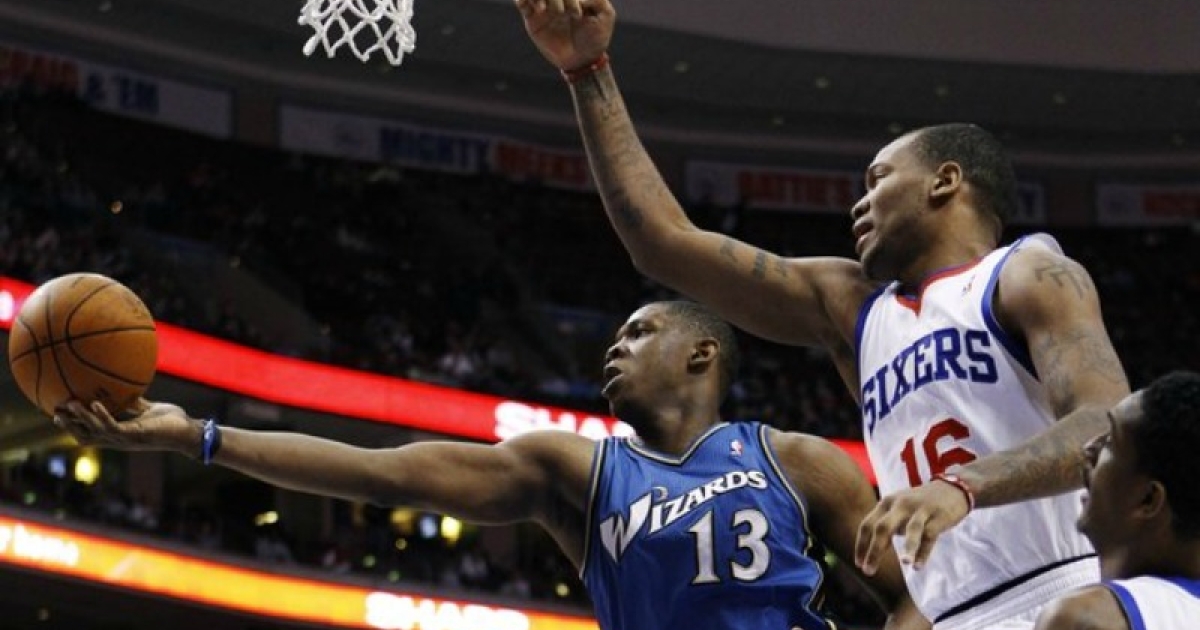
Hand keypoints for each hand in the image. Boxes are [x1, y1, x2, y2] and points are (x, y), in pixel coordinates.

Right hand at [53, 398, 195, 452]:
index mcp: (120, 434)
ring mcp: (126, 439)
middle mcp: (119, 440)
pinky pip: (114, 426)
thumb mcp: (150, 411)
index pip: (90, 433)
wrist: (189, 432)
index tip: (57, 414)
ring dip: (81, 418)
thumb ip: (136, 405)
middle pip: (85, 437)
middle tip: (54, 411)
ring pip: (95, 432)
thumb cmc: (172, 422)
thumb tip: (125, 391)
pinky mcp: (136, 435)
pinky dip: (102, 415)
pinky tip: (94, 403)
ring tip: (70, 403)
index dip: (73, 426)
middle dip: (69, 426)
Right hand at [515, 0, 613, 71]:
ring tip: (543, 10)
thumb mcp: (606, 16)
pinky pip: (522, 4)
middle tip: (561, 13)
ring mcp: (544, 7)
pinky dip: (521, 0)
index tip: (577, 16)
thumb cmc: (596, 37)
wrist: (582, 60)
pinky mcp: (533, 19)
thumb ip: (598, 0)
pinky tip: (527, 4)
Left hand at [854, 479, 970, 574]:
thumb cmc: (918, 504)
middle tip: (869, 572)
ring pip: (912, 529)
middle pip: (883, 528)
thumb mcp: (898, 509)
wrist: (951, 489)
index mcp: (887, 503)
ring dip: (909, 547)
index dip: (861, 545)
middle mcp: (901, 504)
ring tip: (904, 563)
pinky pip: (930, 536)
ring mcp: (921, 510)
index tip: (858, 564)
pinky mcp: (939, 516)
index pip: (868, 524)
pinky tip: (918, 566)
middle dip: (874, 551)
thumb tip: (871, 552)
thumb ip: (886, 526)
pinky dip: (924, 552)